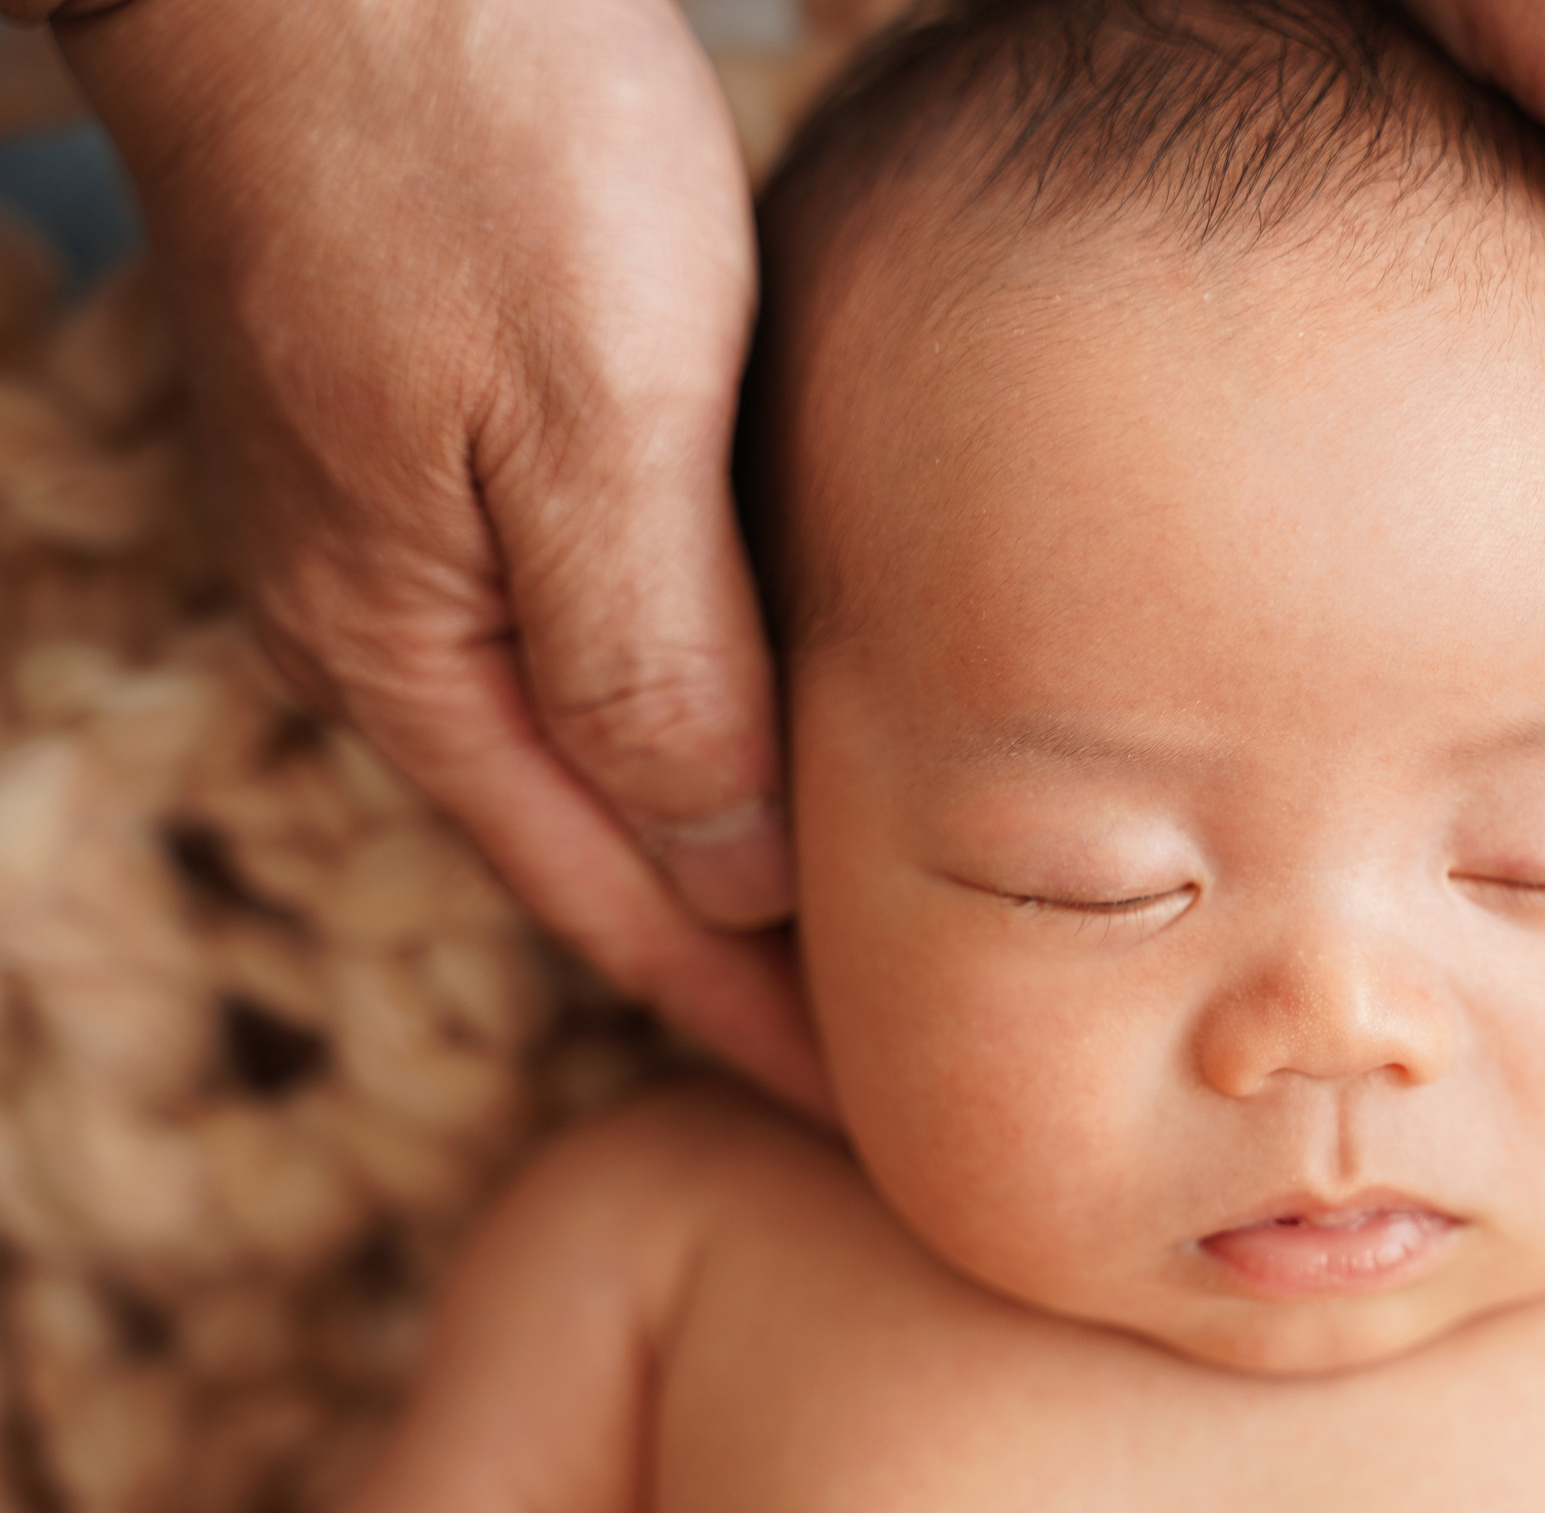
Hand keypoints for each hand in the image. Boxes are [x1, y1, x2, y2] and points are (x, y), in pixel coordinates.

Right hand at [52, 0, 828, 1113]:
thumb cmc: (464, 132)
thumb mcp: (581, 414)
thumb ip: (651, 660)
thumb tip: (731, 869)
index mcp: (415, 648)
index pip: (618, 901)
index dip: (753, 1018)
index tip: (879, 1112)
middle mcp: (405, 614)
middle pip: (612, 845)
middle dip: (752, 958)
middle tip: (905, 1047)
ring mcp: (425, 522)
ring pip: (617, 735)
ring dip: (738, 832)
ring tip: (878, 918)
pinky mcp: (472, 428)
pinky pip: (617, 617)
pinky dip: (716, 695)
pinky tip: (798, 707)